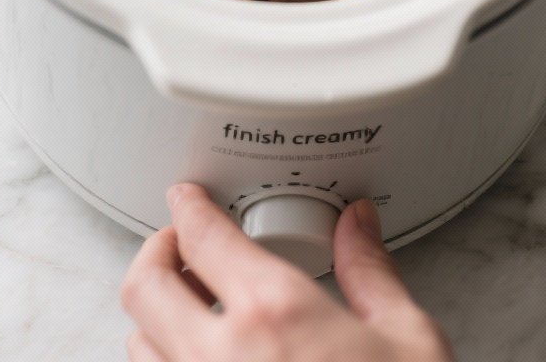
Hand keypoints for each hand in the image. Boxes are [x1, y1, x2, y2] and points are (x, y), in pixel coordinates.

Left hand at [121, 183, 454, 361]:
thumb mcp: (407, 340)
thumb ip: (371, 271)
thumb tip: (357, 224)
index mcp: (275, 313)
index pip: (204, 235)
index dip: (189, 207)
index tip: (187, 198)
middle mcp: (221, 359)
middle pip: (145, 285)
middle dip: (157, 252)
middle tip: (180, 245)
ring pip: (138, 345)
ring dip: (155, 317)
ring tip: (187, 308)